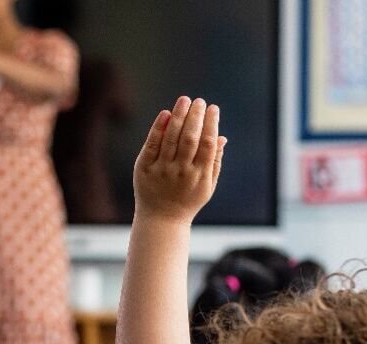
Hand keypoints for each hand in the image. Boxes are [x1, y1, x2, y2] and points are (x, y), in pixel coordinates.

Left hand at [133, 97, 225, 224]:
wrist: (161, 220)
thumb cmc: (187, 201)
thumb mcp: (207, 186)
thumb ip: (215, 162)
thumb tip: (222, 137)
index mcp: (200, 175)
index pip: (207, 143)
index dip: (211, 123)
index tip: (213, 108)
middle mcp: (181, 171)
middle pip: (190, 138)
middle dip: (196, 116)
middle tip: (199, 101)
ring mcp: (162, 170)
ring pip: (171, 138)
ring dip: (179, 116)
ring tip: (184, 100)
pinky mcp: (144, 168)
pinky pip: (152, 144)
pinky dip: (159, 128)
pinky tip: (166, 114)